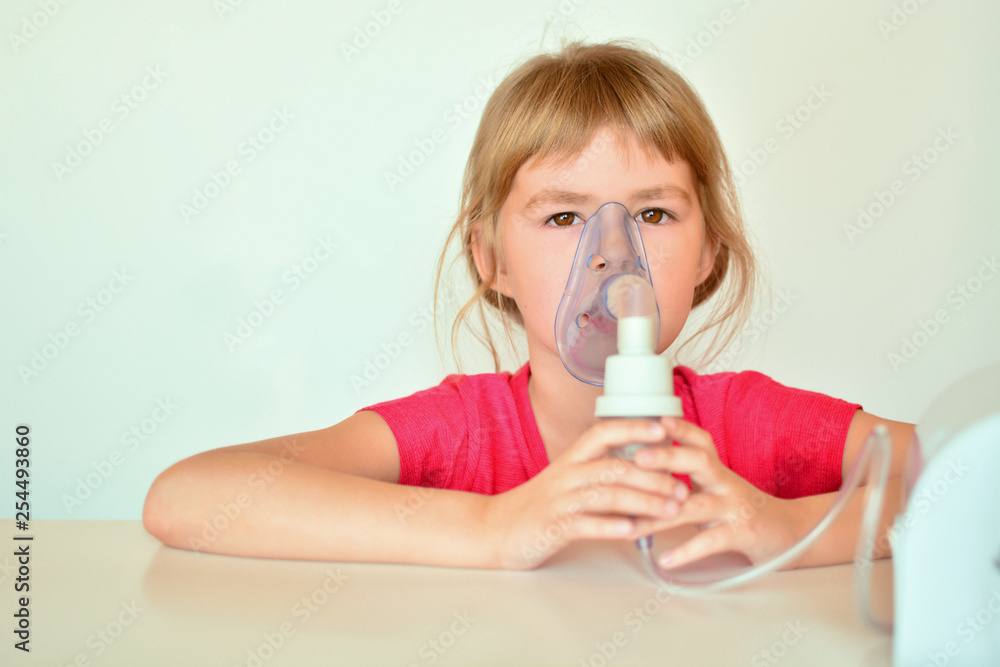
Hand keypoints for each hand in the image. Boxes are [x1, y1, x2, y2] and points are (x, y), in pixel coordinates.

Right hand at [482, 418, 689, 569]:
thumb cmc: (538, 506)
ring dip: (642, 502)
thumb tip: (645, 468)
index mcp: (571, 459)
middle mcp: (566, 475)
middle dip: (653, 477)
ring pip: (606, 494)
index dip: (633, 427)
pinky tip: (632, 530)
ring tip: (670, 510)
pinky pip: (585, 524)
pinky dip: (610, 526)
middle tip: (682, 488)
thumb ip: (599, 472)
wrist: (493, 529)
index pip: (603, 432)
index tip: (664, 428)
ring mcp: (558, 501)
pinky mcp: (552, 527)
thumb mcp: (567, 480)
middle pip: (614, 467)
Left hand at [632, 416, 807, 569]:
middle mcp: (725, 483)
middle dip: (667, 457)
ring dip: (661, 515)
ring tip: (632, 526)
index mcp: (717, 470)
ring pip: (695, 506)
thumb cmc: (740, 510)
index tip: (656, 419)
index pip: (700, 441)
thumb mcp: (716, 487)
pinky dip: (686, 551)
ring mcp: (734, 508)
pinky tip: (664, 559)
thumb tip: (639, 472)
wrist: (789, 534)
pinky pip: (711, 541)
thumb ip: (688, 478)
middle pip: (698, 461)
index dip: (680, 428)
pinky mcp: (741, 535)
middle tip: (637, 458)